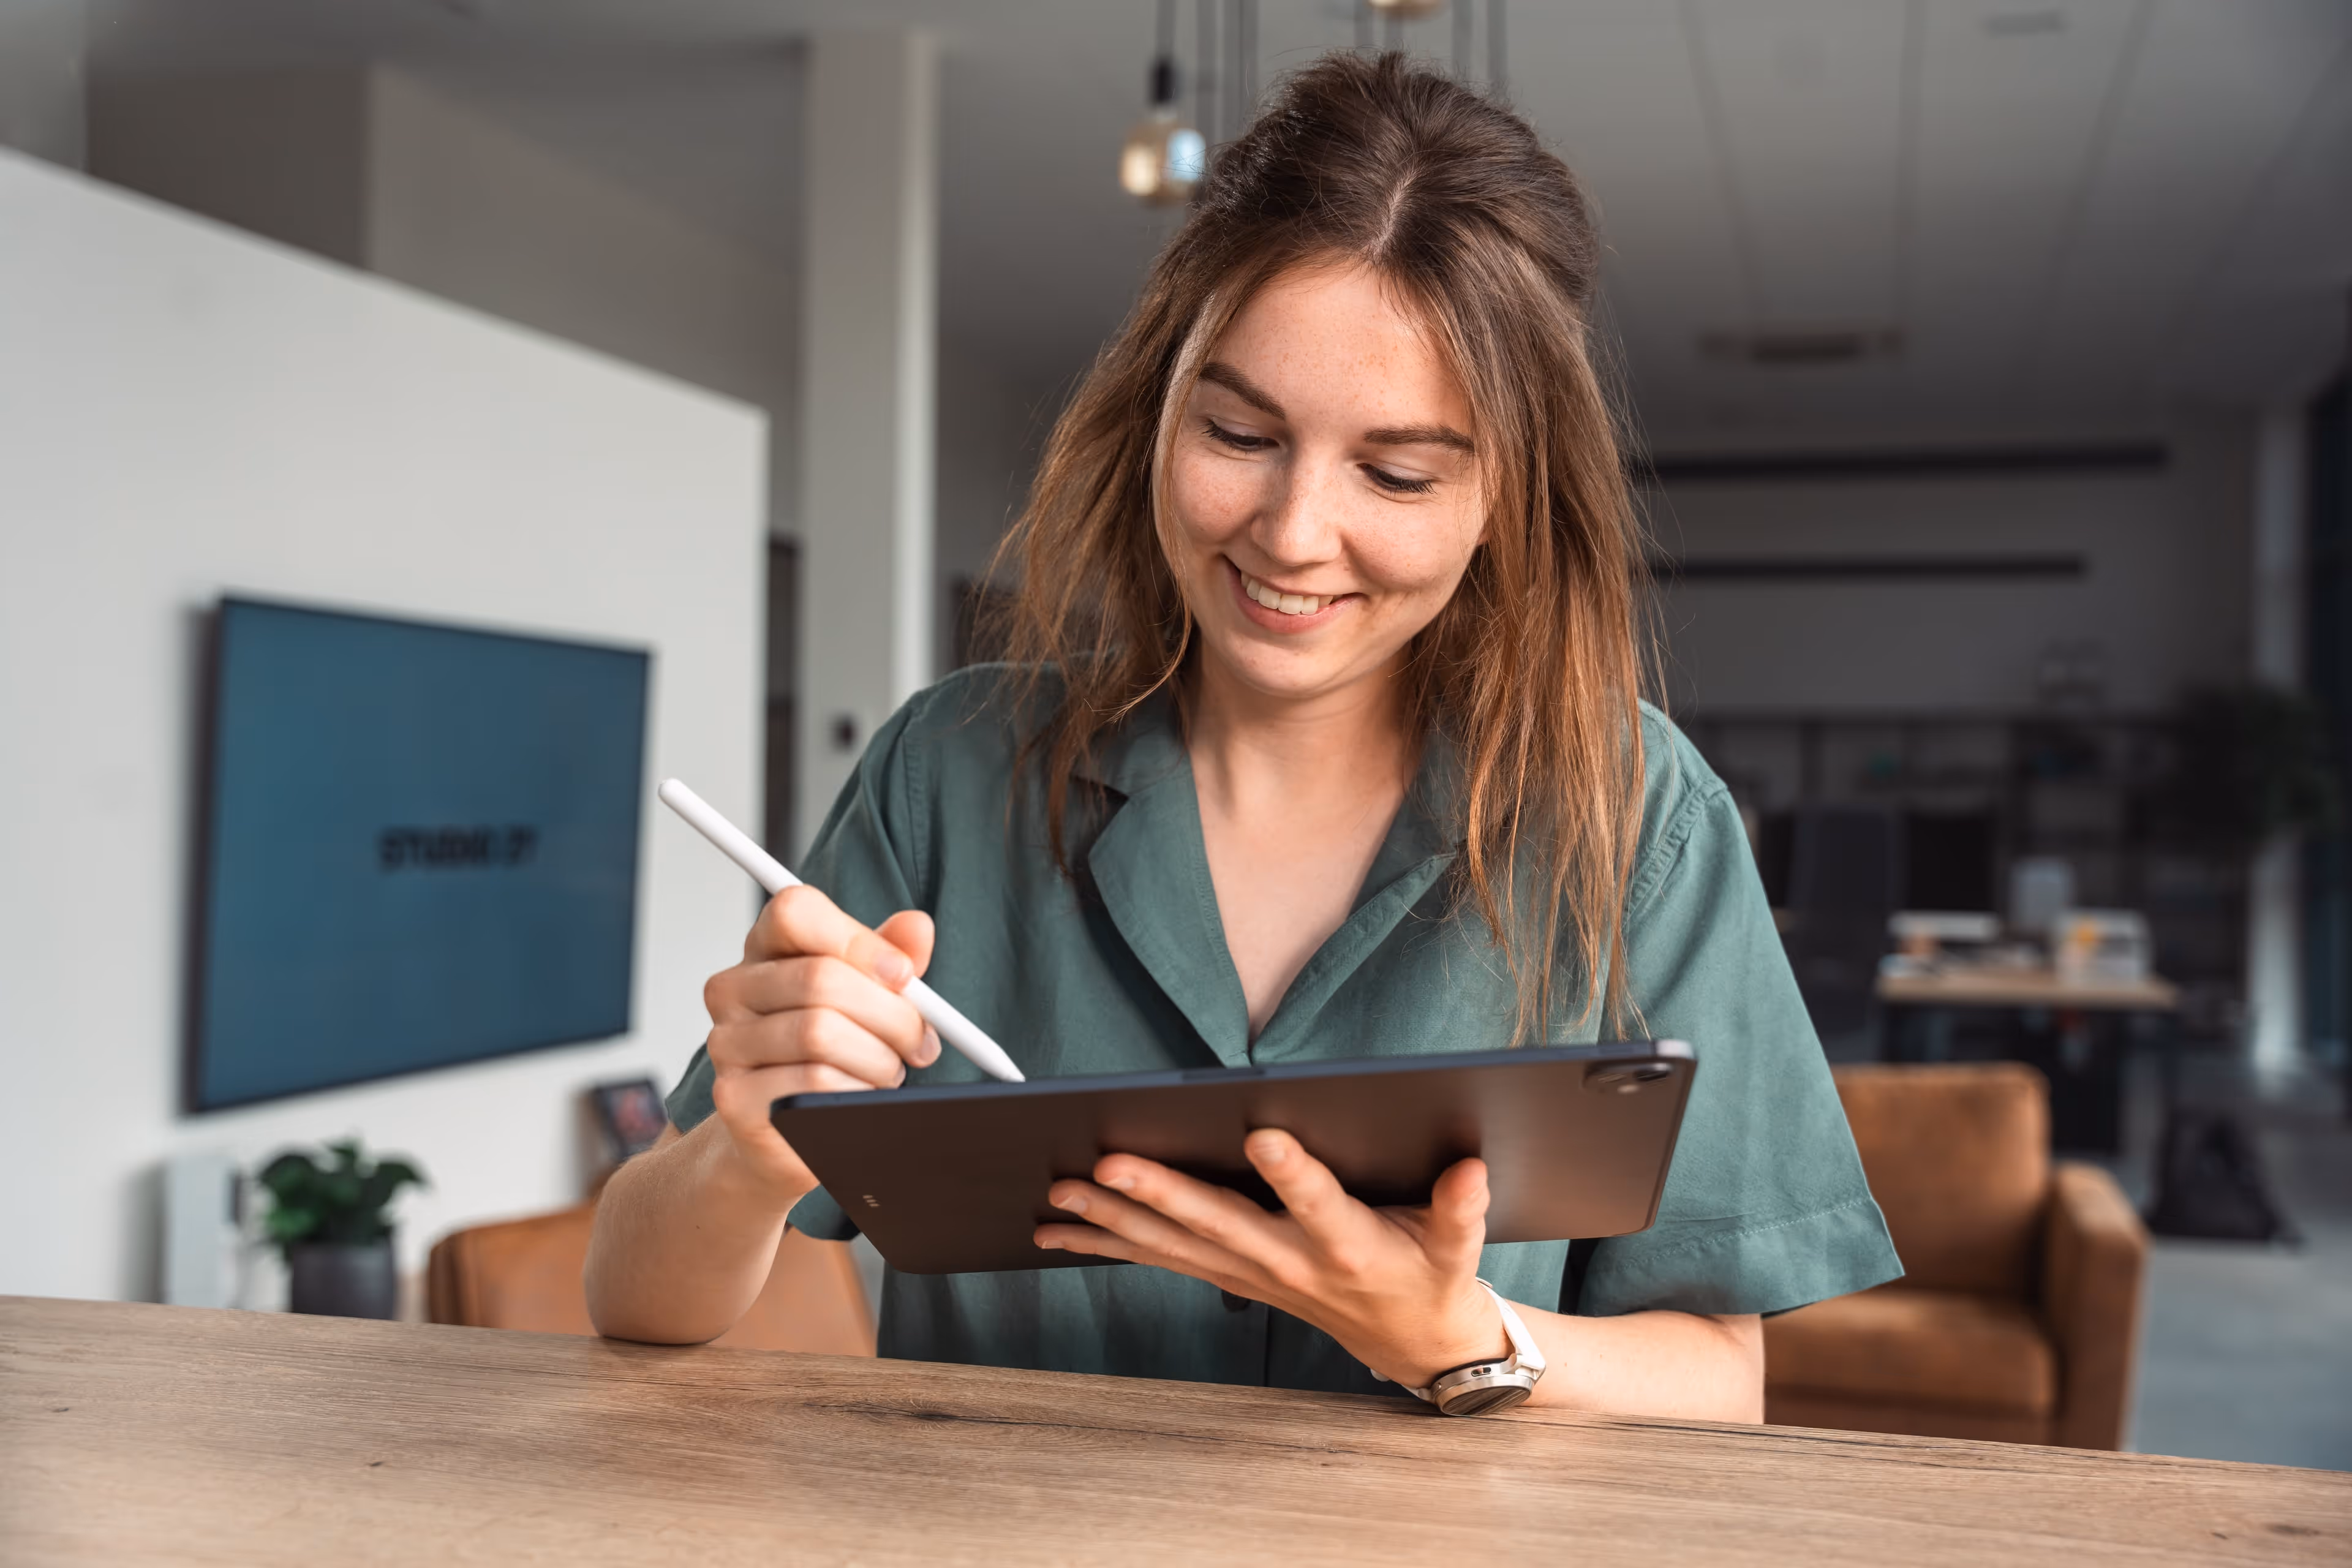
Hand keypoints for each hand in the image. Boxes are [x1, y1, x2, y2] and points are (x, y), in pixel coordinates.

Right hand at [702, 886, 940, 1200]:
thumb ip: (892, 956)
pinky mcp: (733, 1096)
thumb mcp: (869, 994)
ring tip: (889, 1070)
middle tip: (919, 1040)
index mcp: (765, 948)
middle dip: (892, 1014)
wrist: (787, 1132)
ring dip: (877, 1058)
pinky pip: (813, 1084)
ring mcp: (726, 1043)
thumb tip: (917, 926)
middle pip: (821, 978)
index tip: (904, 975)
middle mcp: (732, 989)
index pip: (795, 911)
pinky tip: (861, 1097)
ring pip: (819, 1033)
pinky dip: (855, 1091)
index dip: (858, 939)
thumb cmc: (834, 1051)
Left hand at [1033, 1131, 1509, 1387]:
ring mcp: (1252, 1274)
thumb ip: (1462, 1208)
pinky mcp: (1230, 1276)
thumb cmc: (1432, 1278)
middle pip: (1218, 1226)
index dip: (1294, 1174)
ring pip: (1174, 1245)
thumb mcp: (1459, 1247)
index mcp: (1348, 1246)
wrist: (1415, 1345)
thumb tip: (1471, 1169)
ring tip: (1059, 1193)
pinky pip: (1160, 1260)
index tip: (1263, 1135)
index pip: (1318, 1203)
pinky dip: (1109, 1244)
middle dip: (1160, 1193)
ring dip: (1114, 1220)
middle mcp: (1289, 1263)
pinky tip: (1059, 1231)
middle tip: (1107, 1163)